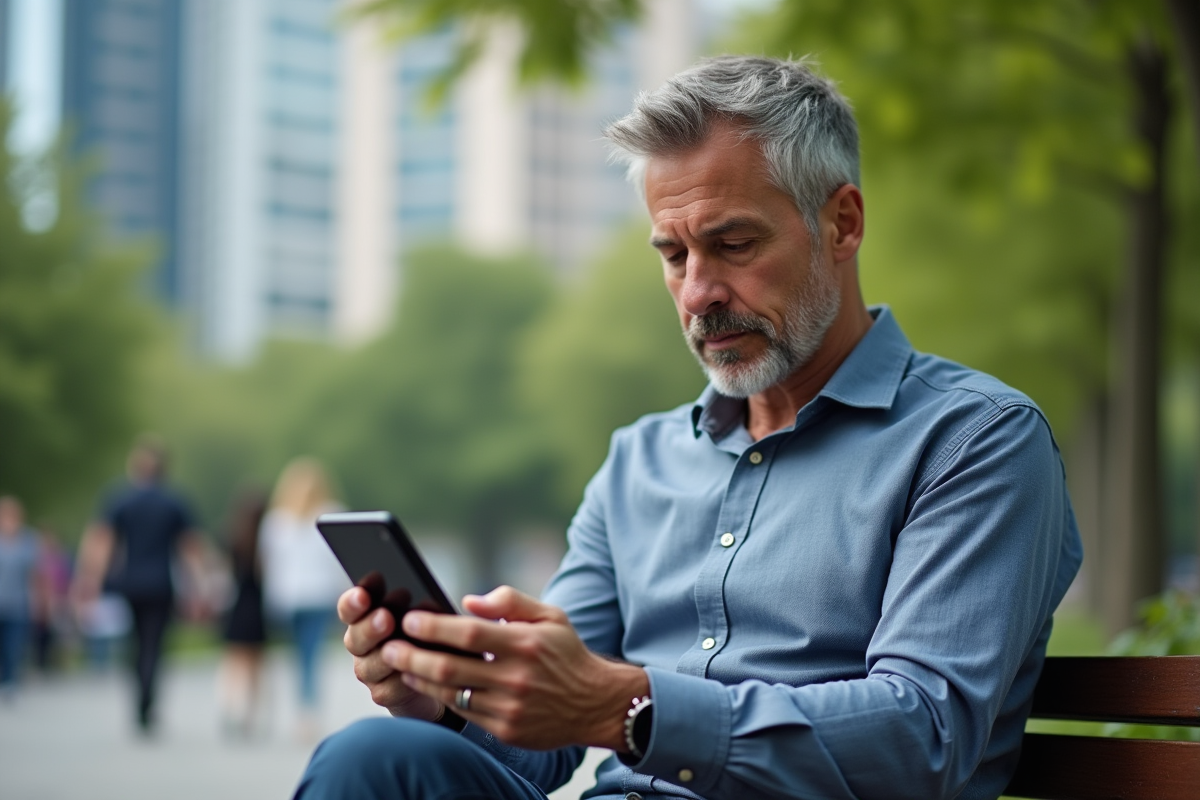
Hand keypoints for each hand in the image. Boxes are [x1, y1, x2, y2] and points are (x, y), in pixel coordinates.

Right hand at [338, 586, 442, 720]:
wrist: (432, 673)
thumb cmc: (422, 634)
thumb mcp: (418, 616)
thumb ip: (411, 607)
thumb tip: (422, 600)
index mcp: (363, 619)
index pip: (349, 609)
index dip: (352, 602)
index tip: (363, 594)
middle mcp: (360, 646)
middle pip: (356, 639)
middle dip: (370, 628)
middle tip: (385, 617)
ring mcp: (368, 672)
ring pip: (371, 666)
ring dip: (388, 655)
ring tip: (404, 645)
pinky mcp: (382, 694)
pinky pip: (391, 687)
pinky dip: (405, 679)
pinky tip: (415, 671)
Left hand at [384, 586, 648, 750]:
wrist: (595, 703)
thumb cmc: (566, 653)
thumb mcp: (550, 616)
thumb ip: (510, 601)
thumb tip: (467, 601)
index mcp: (524, 644)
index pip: (468, 633)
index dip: (434, 627)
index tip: (410, 619)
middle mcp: (515, 677)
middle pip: (449, 668)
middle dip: (412, 656)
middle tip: (389, 645)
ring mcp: (509, 707)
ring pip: (450, 694)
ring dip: (419, 679)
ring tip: (399, 664)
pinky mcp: (506, 729)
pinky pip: (463, 713)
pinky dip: (441, 698)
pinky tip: (426, 685)